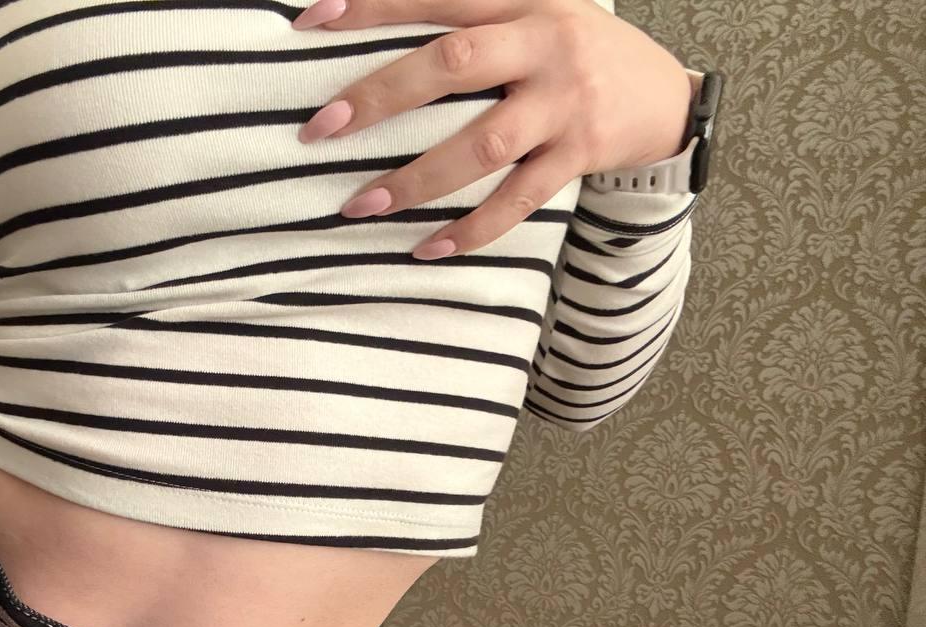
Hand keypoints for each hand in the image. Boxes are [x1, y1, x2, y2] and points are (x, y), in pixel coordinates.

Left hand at [292, 0, 695, 258]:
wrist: (668, 96)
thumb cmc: (578, 53)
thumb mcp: (535, 12)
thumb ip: (473, 18)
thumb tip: (382, 31)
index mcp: (523, 2)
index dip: (373, 5)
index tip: (310, 20)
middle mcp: (544, 47)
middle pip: (454, 63)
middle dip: (382, 96)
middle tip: (320, 129)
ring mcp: (565, 105)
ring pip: (482, 146)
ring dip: (416, 179)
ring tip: (359, 205)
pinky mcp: (580, 157)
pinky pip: (518, 202)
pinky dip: (472, 230)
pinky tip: (427, 249)